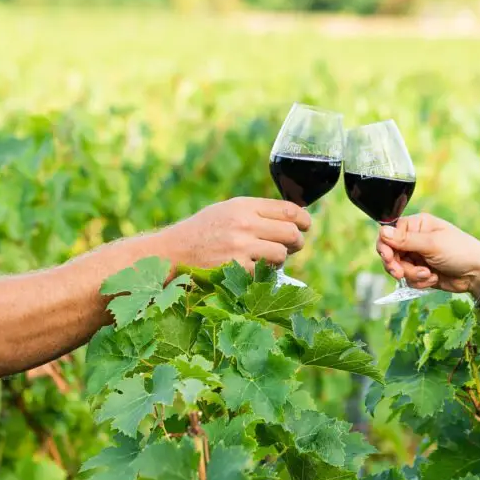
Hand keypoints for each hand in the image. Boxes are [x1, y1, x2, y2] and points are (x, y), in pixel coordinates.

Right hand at [168, 197, 309, 271]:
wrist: (173, 252)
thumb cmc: (202, 231)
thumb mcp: (227, 211)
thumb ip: (256, 212)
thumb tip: (291, 218)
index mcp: (244, 206)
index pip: (288, 209)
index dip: (304, 219)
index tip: (306, 225)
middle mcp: (244, 223)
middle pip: (291, 232)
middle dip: (297, 241)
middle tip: (294, 246)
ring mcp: (240, 246)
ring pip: (281, 254)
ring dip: (280, 259)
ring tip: (269, 259)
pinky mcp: (236, 268)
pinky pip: (264, 272)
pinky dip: (263, 273)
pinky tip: (252, 269)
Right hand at [376, 214, 479, 295]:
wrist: (477, 274)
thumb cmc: (460, 252)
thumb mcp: (432, 244)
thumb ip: (406, 240)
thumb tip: (382, 231)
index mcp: (417, 225)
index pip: (389, 233)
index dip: (386, 247)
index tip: (389, 258)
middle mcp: (414, 239)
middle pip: (390, 253)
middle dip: (396, 265)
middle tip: (400, 273)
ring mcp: (417, 256)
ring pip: (398, 268)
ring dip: (411, 274)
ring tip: (428, 275)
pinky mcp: (420, 271)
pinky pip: (409, 279)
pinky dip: (419, 281)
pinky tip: (433, 278)